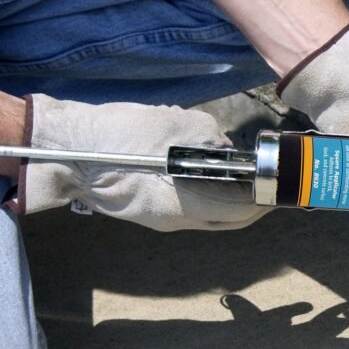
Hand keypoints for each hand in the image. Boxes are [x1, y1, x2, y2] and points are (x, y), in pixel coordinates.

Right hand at [17, 95, 266, 231]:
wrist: (64, 150)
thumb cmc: (120, 136)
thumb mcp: (178, 126)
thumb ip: (213, 140)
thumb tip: (230, 151)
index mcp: (186, 206)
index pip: (243, 212)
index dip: (267, 198)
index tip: (282, 183)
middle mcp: (178, 221)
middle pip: (231, 219)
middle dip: (256, 201)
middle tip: (272, 179)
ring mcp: (163, 220)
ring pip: (213, 216)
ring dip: (234, 199)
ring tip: (251, 175)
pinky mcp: (152, 211)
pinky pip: (194, 209)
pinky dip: (213, 196)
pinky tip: (218, 174)